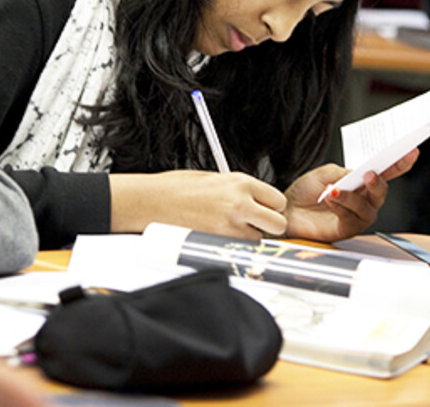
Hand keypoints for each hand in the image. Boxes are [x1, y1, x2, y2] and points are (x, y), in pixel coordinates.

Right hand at [109, 170, 288, 238]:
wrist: (151, 202)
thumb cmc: (176, 188)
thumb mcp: (214, 178)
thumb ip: (239, 189)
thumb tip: (255, 198)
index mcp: (241, 183)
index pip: (278, 200)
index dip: (272, 206)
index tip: (265, 208)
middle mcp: (240, 204)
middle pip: (278, 224)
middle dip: (269, 225)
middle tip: (256, 223)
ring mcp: (230, 227)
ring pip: (259, 241)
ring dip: (250, 238)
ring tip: (230, 230)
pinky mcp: (218, 244)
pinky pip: (238, 251)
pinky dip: (233, 248)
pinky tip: (220, 238)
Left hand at [283, 150, 418, 241]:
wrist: (285, 210)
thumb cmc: (304, 192)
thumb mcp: (324, 174)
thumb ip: (344, 173)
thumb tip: (359, 174)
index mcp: (360, 182)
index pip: (385, 172)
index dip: (399, 163)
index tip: (411, 152)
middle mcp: (362, 200)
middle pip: (381, 192)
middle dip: (378, 183)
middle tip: (369, 174)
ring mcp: (356, 216)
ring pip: (368, 208)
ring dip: (352, 198)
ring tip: (335, 190)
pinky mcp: (346, 230)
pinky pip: (352, 219)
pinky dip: (342, 207)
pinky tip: (330, 199)